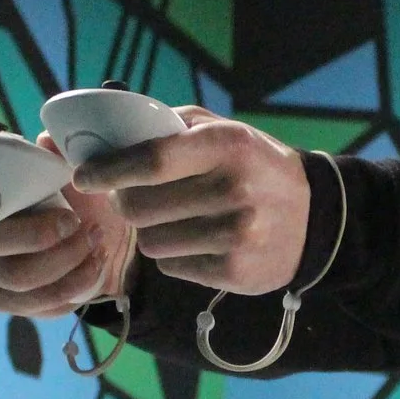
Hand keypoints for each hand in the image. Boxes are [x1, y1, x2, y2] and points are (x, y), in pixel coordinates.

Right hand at [0, 158, 134, 318]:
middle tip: (75, 221)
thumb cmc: (67, 190)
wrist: (96, 233)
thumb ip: (52, 151)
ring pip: (15, 277)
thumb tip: (45, 142)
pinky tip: (93, 264)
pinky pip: (33, 303)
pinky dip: (72, 284)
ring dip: (64, 260)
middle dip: (35, 235)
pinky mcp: (6, 300)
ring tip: (95, 238)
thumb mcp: (62, 165)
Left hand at [73, 109, 310, 295]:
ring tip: (178, 221)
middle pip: (142, 207)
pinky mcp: (235, 272)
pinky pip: (173, 267)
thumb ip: (172, 126)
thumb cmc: (255, 167)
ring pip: (152, 242)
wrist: (315, 219)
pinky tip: (200, 243)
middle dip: (127, 204)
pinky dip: (176, 256)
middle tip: (134, 199)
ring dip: (153, 232)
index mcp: (227, 146)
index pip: (152, 160)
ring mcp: (237, 235)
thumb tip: (111, 134)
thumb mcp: (226, 132)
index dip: (109, 170)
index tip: (85, 176)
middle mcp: (234, 190)